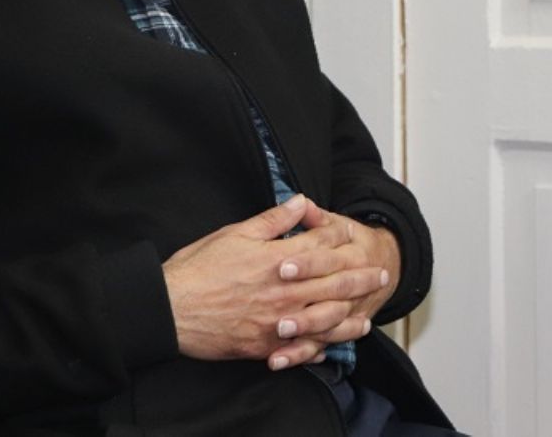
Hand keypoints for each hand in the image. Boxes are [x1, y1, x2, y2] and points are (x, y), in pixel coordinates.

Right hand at [162, 195, 389, 368]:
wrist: (170, 310)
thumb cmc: (198, 268)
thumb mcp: (235, 233)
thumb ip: (273, 220)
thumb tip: (300, 202)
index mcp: (279, 260)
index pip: (322, 247)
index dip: (341, 239)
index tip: (354, 236)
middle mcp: (284, 293)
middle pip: (334, 284)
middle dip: (360, 278)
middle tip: (381, 276)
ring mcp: (277, 323)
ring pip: (325, 320)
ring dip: (349, 317)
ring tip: (366, 315)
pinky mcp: (264, 346)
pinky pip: (300, 349)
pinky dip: (319, 348)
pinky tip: (332, 347)